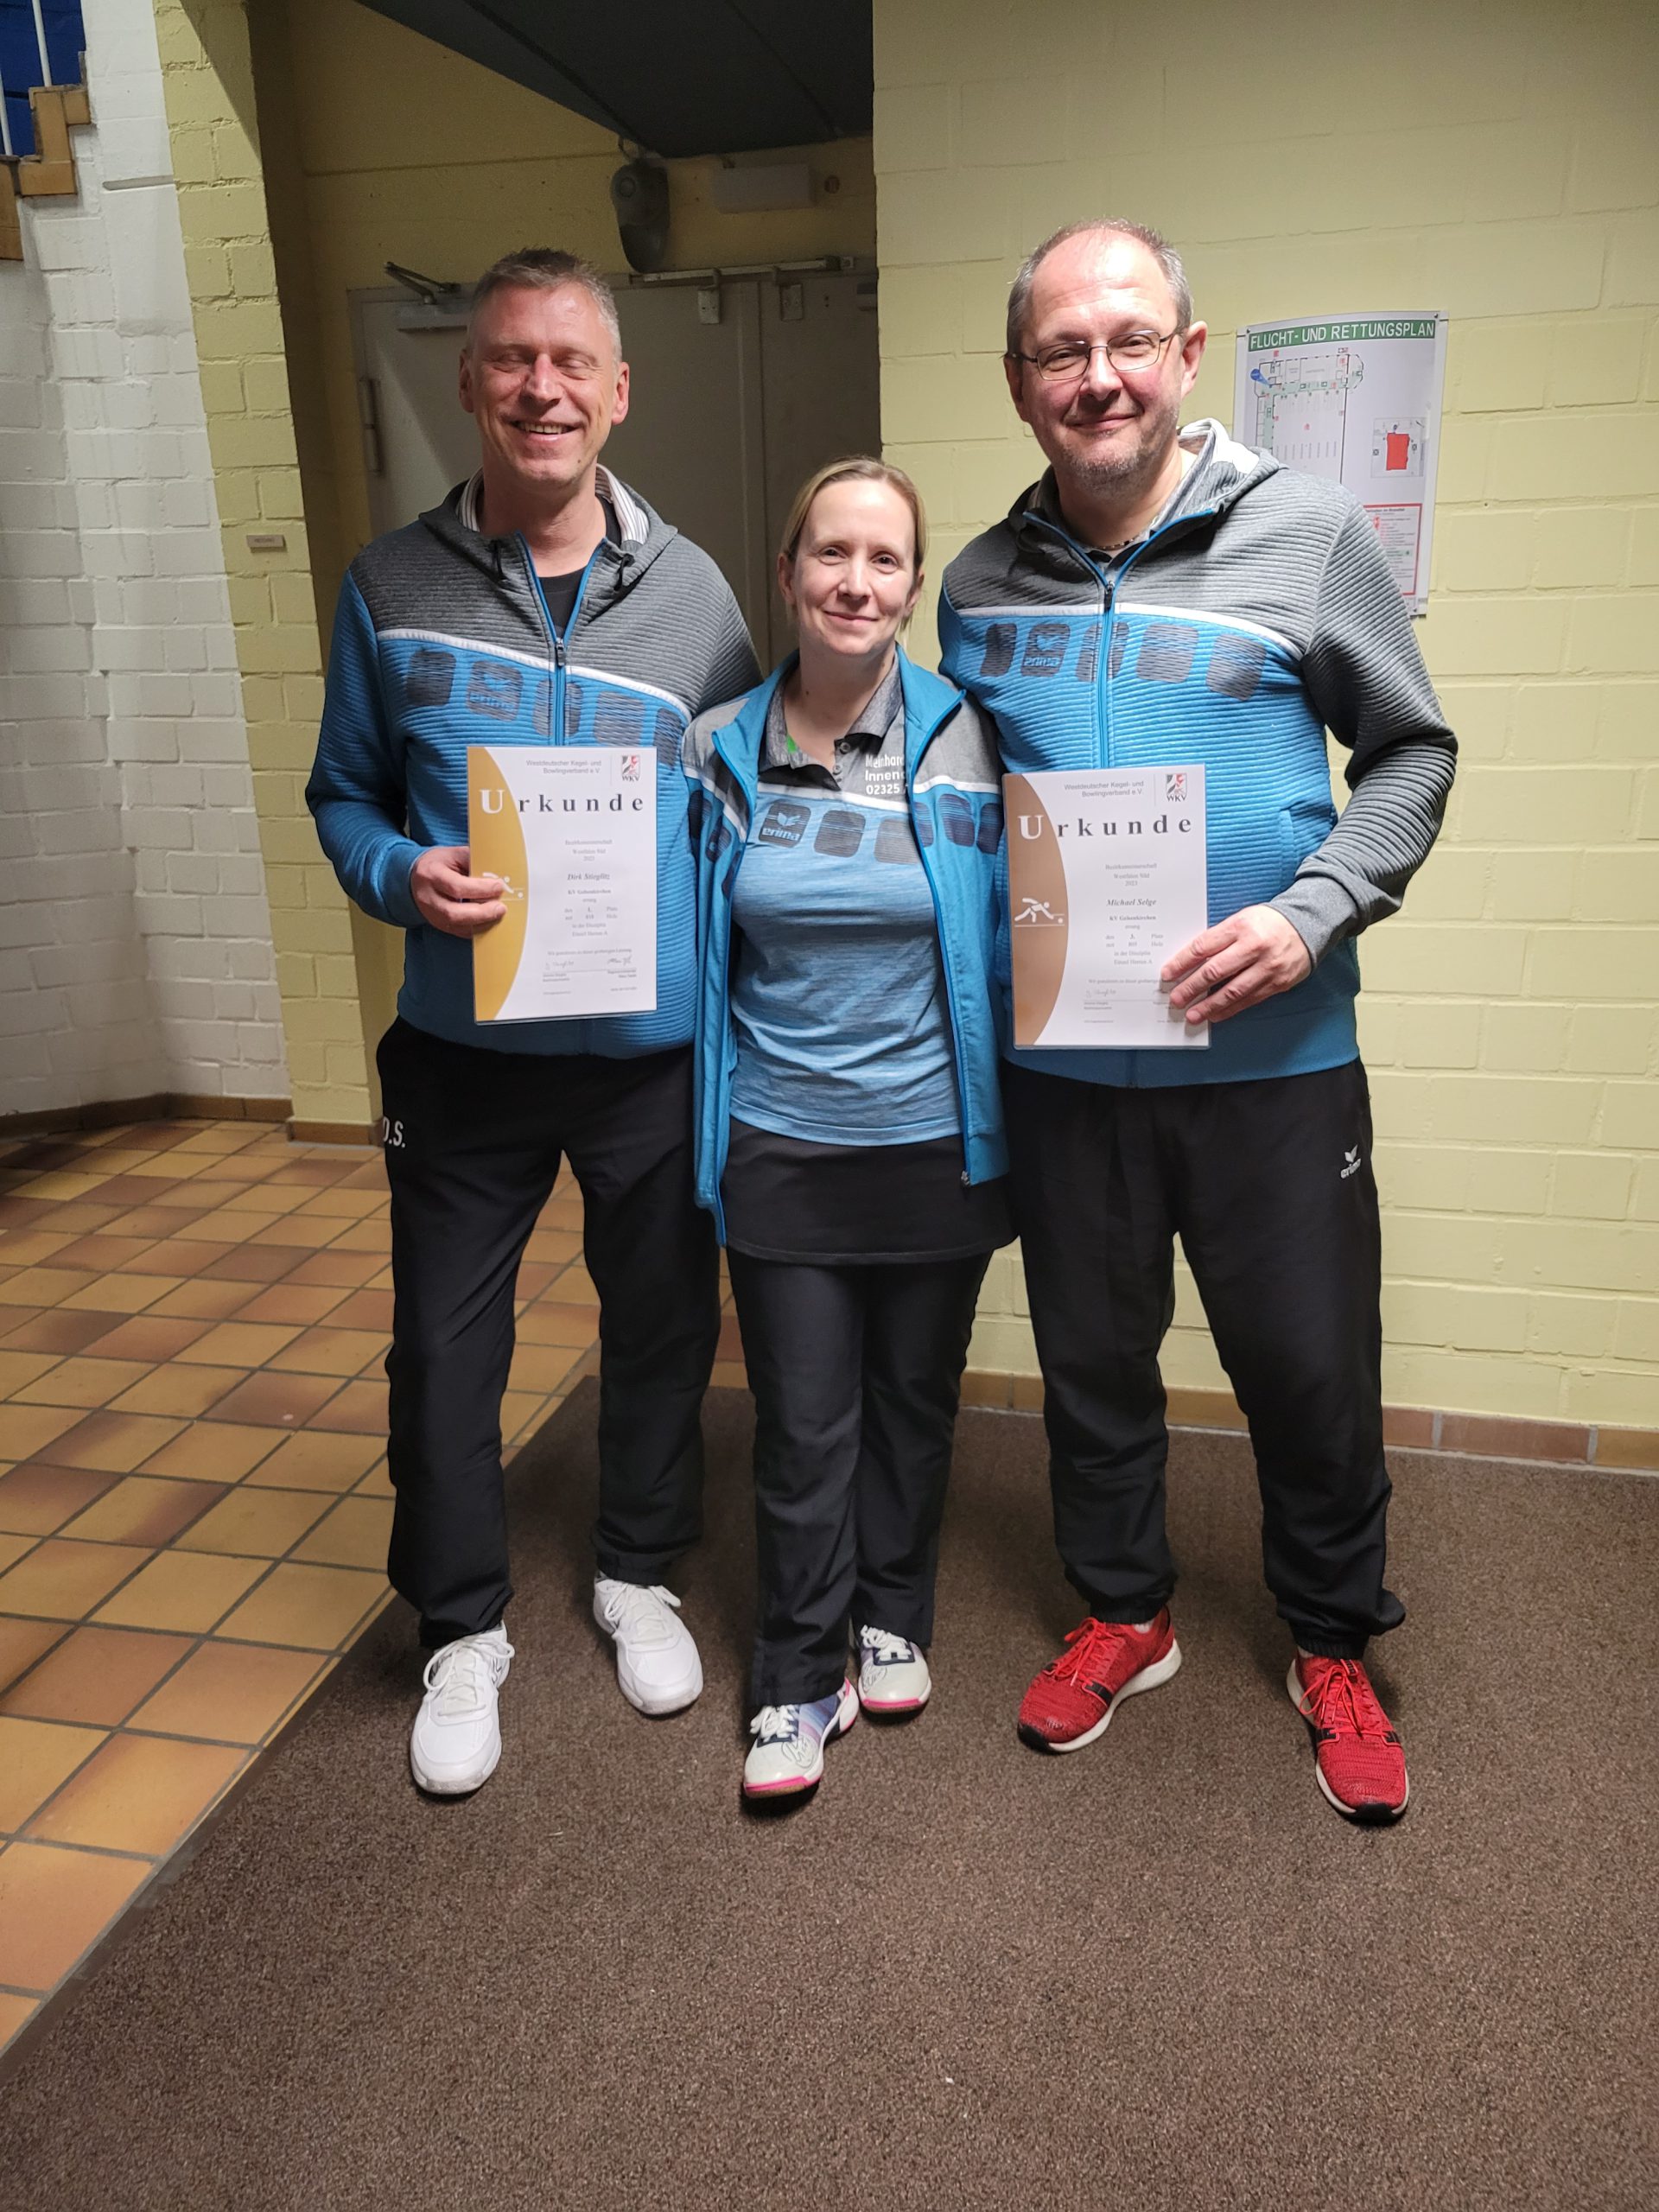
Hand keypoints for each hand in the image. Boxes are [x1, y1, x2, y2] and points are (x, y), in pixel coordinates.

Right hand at [409, 846, 506, 936]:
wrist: (414, 878)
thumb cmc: (437, 864)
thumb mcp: (453, 854)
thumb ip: (473, 861)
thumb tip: (496, 872)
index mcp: (431, 874)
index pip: (456, 886)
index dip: (480, 889)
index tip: (498, 886)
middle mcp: (428, 898)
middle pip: (454, 913)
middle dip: (482, 913)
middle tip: (501, 908)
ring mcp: (431, 914)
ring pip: (457, 926)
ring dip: (482, 923)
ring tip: (498, 915)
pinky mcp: (438, 925)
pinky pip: (459, 932)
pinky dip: (477, 929)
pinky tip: (489, 921)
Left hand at [1161, 905, 1310, 1024]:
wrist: (1308, 925)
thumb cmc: (1268, 923)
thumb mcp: (1241, 920)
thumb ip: (1218, 939)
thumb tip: (1190, 962)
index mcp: (1240, 926)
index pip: (1203, 947)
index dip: (1182, 963)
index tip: (1168, 974)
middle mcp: (1254, 947)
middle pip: (1214, 971)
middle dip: (1191, 988)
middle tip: (1176, 999)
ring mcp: (1268, 967)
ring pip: (1232, 991)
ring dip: (1209, 1006)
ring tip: (1192, 1015)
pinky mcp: (1278, 983)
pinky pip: (1249, 1000)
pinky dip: (1230, 1010)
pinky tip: (1215, 1015)